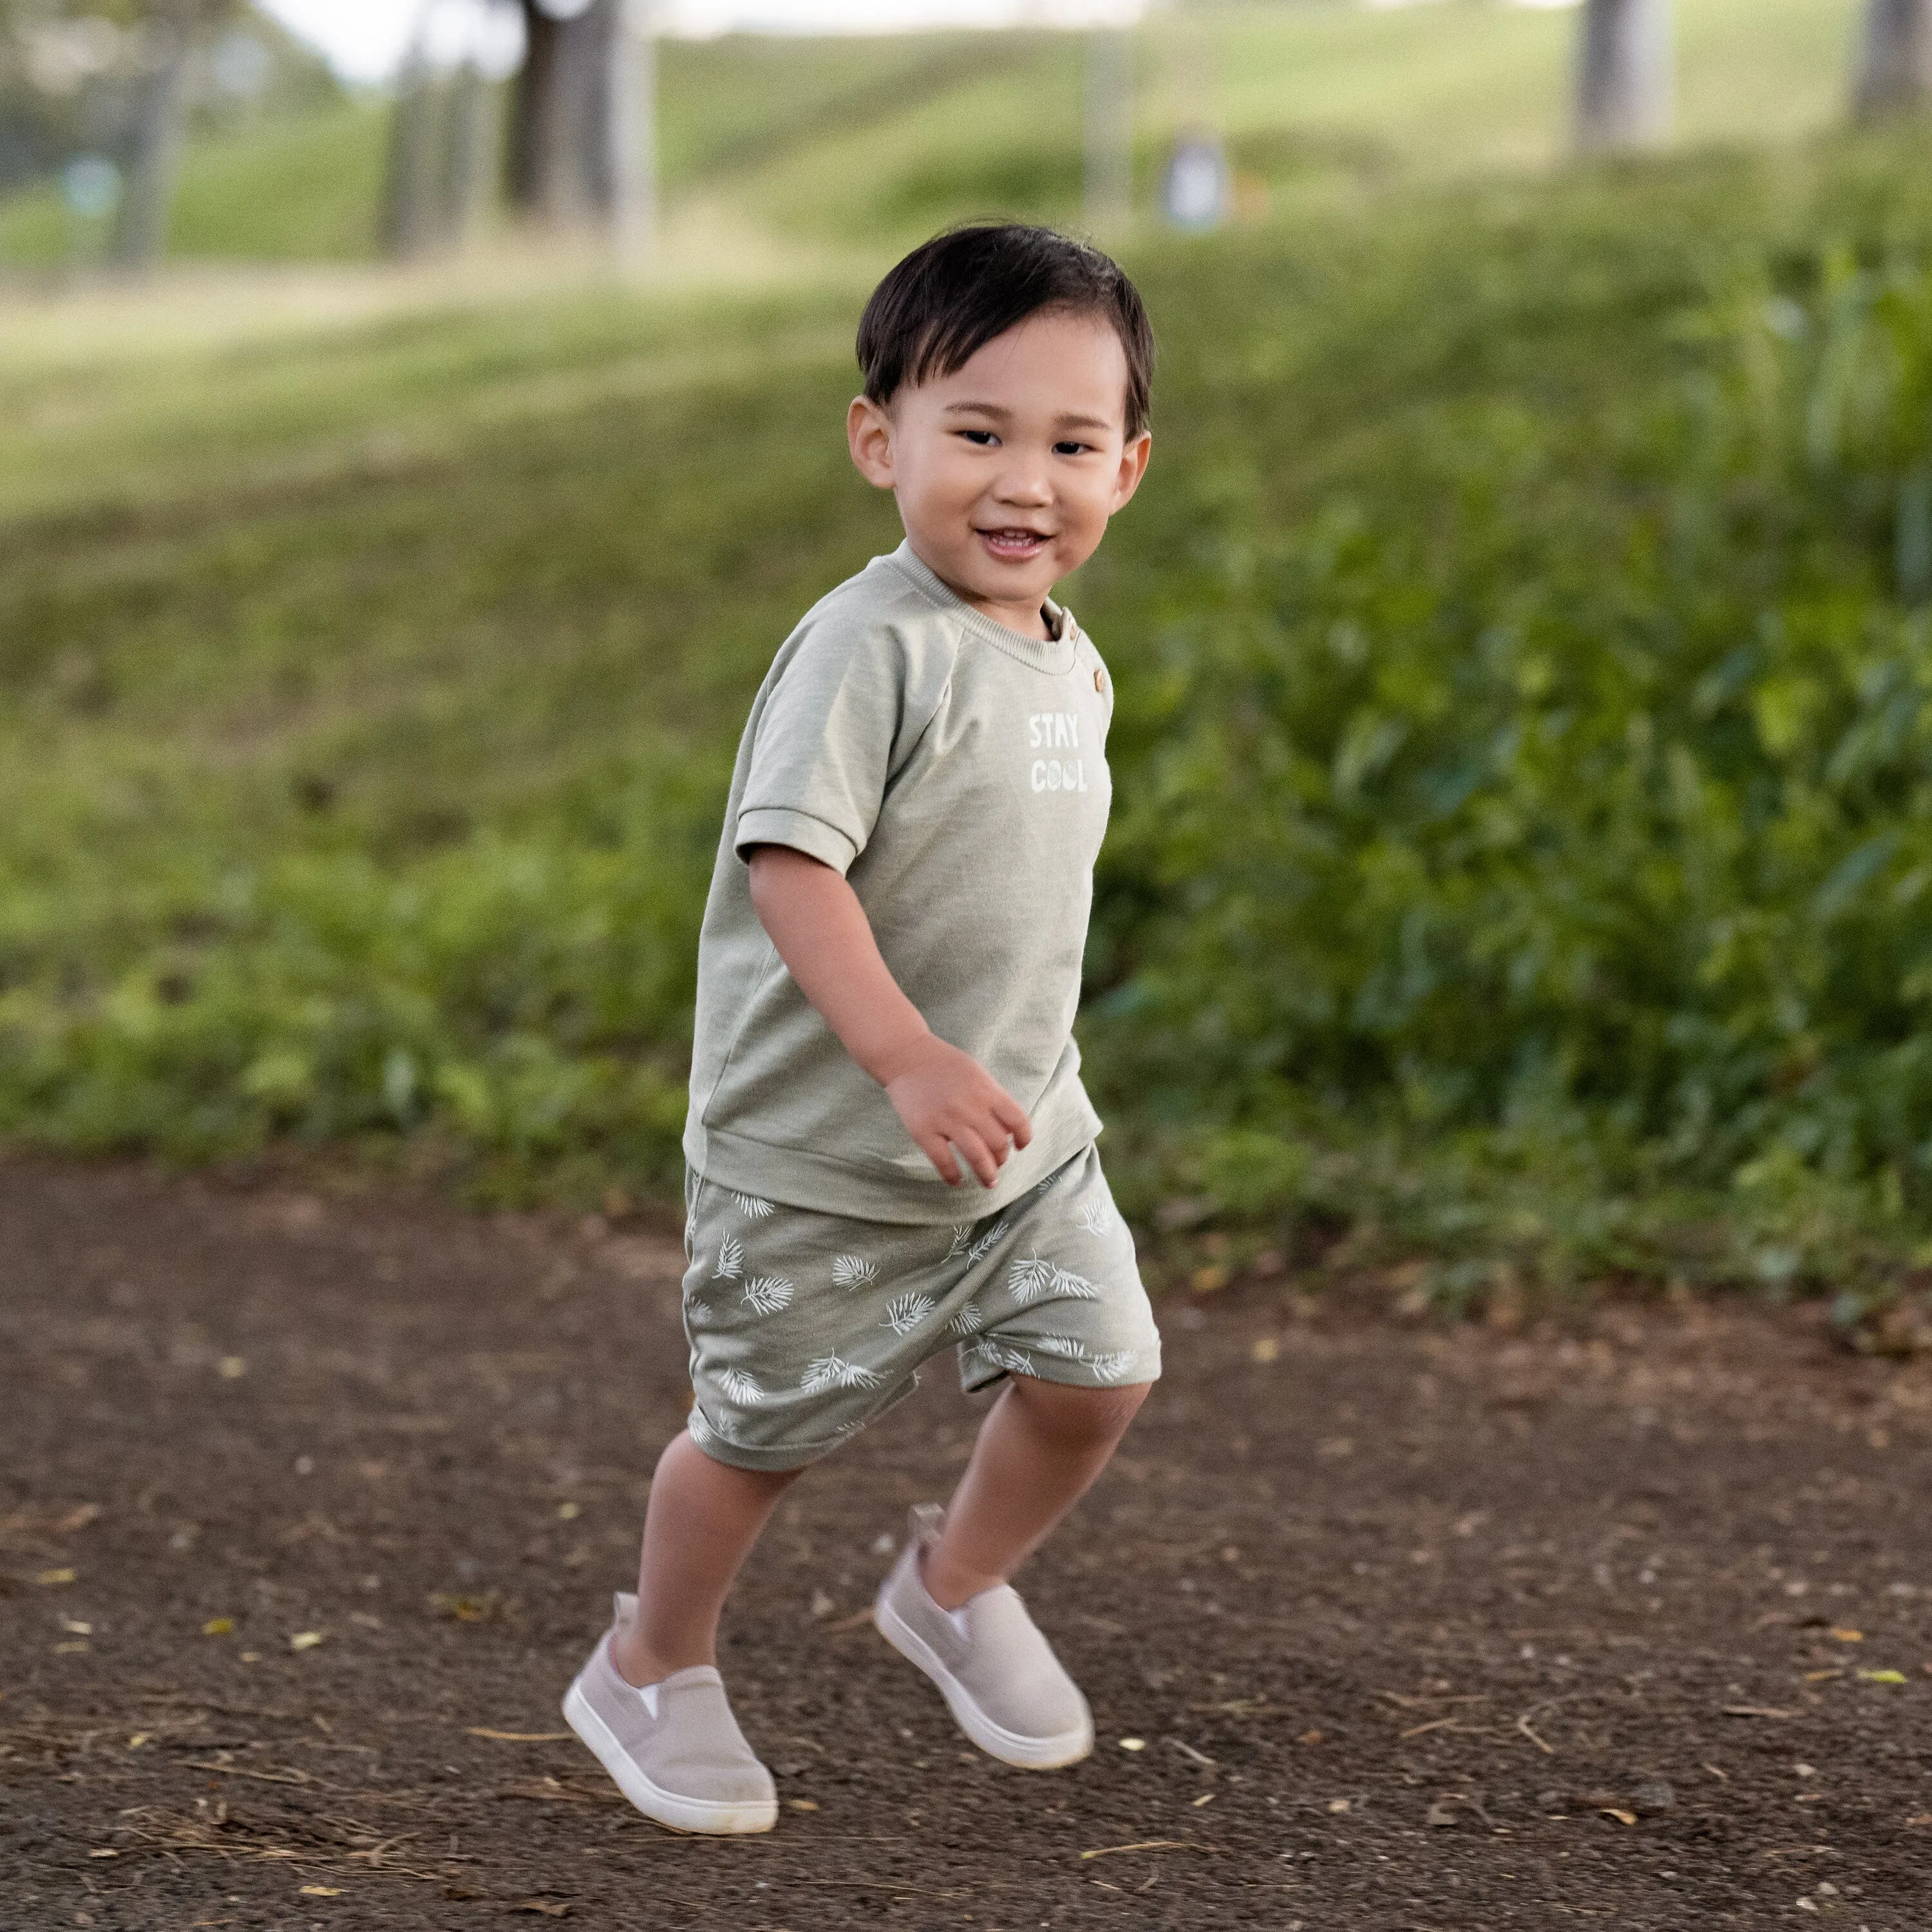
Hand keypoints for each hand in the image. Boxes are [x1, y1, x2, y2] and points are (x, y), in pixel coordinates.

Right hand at [876, 1034, 1032, 1187]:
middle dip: (1002, 1160)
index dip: (1024, 1137)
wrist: (906, 1057)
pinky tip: (956, 1181)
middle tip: (997, 1165)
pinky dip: (953, 1176)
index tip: (1020, 1146)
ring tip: (988, 1182)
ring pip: (976, 1157)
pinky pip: (944, 1162)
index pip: (1017, 1120)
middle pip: (998, 1144)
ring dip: (986, 1174)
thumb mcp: (977, 1074)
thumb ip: (993, 1098)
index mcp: (986, 1091)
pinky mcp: (924, 1132)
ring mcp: (946, 1120)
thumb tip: (1008, 1130)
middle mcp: (970, 1107)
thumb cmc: (944, 1065)